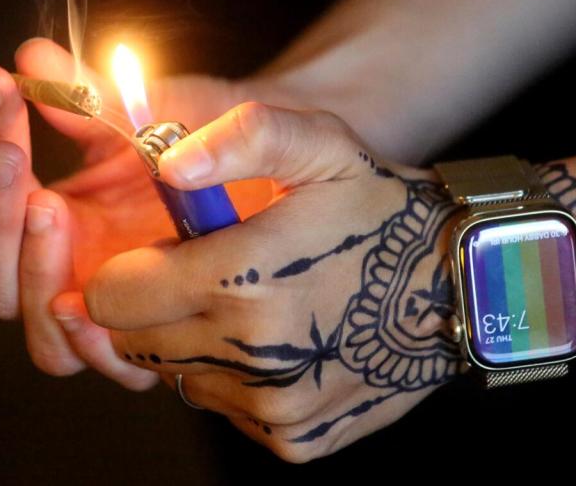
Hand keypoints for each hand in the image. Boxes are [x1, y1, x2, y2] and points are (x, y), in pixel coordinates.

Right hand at [0, 37, 265, 388]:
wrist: (284, 155)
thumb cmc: (212, 127)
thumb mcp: (150, 107)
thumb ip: (91, 94)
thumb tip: (32, 56)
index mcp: (59, 214)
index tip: (0, 92)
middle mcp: (77, 267)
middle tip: (27, 178)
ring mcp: (120, 305)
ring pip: (46, 335)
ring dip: (38, 279)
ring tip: (52, 210)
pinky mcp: (165, 334)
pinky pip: (118, 361)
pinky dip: (98, 340)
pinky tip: (101, 299)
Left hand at [82, 102, 465, 461]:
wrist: (463, 285)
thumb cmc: (385, 209)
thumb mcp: (322, 145)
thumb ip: (241, 137)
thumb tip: (167, 164)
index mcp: (244, 279)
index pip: (112, 295)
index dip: (132, 267)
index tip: (174, 249)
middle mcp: (252, 356)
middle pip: (136, 343)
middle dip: (160, 306)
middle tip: (220, 271)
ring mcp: (274, 407)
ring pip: (179, 378)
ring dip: (199, 342)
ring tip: (261, 303)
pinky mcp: (293, 439)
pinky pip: (226, 410)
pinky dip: (238, 379)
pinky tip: (287, 341)